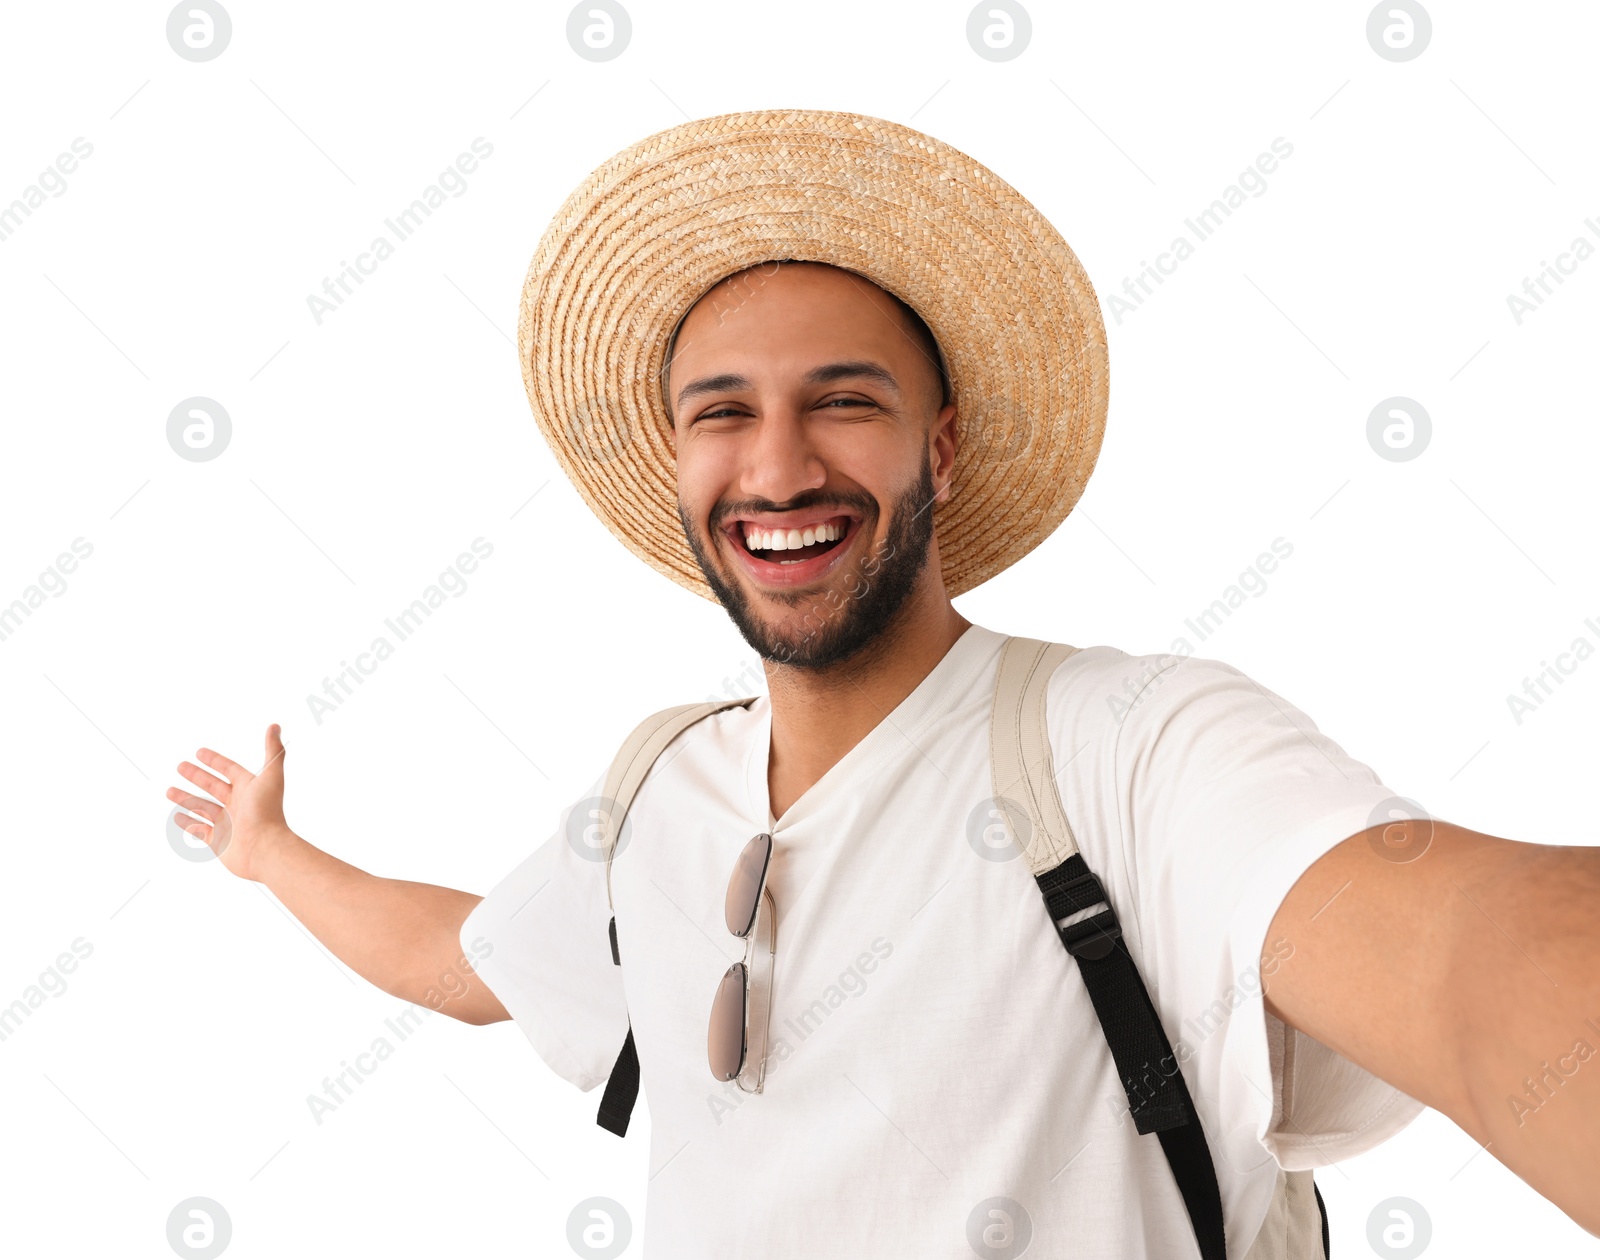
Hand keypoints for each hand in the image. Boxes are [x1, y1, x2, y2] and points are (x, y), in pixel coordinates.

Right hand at [167, 724, 294, 881]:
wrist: (264, 849)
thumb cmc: (267, 811)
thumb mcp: (270, 775)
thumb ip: (273, 750)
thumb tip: (275, 725)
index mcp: (249, 788)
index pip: (229, 769)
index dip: (215, 761)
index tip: (199, 752)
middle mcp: (238, 805)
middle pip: (213, 786)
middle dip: (197, 776)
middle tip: (180, 766)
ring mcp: (227, 823)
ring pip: (202, 807)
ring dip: (186, 798)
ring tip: (169, 791)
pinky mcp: (218, 841)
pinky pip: (198, 830)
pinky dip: (187, 823)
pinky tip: (176, 816)